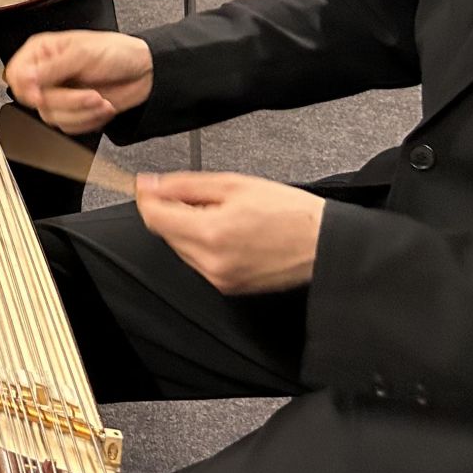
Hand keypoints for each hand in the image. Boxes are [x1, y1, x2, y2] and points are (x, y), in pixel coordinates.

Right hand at [5, 30, 153, 134]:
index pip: (16, 75)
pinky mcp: (71, 111)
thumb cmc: (117, 53)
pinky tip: (101, 105)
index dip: (26, 88)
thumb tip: (22, 78)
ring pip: (52, 117)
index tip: (41, 95)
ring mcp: (58, 94)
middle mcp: (46, 74)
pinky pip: (68, 126)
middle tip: (90, 94)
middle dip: (68, 102)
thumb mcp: (82, 54)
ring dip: (82, 112)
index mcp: (41, 53)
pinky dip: (89, 120)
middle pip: (35, 101)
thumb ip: (49, 68)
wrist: (144, 72)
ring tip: (100, 99)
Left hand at [136, 172, 325, 294]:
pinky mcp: (228, 288)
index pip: (154, 218)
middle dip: (173, 211)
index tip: (149, 186)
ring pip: (181, 248)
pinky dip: (203, 245)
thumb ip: (185, 185)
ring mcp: (219, 279)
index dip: (148, 197)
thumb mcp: (234, 184)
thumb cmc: (290, 212)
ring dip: (188, 228)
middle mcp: (211, 262)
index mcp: (210, 233)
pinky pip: (199, 262)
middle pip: (166, 233)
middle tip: (198, 196)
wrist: (324, 244)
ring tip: (221, 214)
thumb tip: (152, 184)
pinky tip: (228, 232)